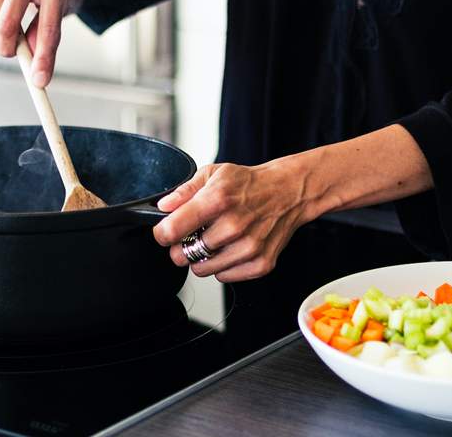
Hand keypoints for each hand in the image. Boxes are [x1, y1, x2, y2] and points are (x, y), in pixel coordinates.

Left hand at [153, 161, 313, 281]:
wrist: (288, 192)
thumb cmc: (249, 184)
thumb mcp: (214, 173)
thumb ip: (184, 191)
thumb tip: (163, 207)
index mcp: (218, 200)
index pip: (172, 230)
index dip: (162, 233)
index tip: (166, 231)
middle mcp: (234, 226)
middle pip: (183, 255)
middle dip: (182, 246)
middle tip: (194, 234)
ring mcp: (249, 247)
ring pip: (202, 269)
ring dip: (203, 257)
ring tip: (215, 239)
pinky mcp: (261, 264)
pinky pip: (223, 277)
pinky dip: (223, 265)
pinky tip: (231, 247)